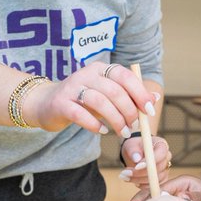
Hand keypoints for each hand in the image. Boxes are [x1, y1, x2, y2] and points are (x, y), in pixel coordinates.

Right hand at [29, 62, 159, 138]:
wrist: (46, 104)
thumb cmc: (82, 101)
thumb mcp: (107, 96)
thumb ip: (129, 96)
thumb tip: (155, 98)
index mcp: (101, 69)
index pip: (125, 76)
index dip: (140, 93)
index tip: (149, 111)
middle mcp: (86, 74)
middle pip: (114, 90)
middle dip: (128, 111)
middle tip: (133, 126)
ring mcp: (72, 88)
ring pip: (99, 102)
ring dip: (115, 120)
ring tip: (121, 132)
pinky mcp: (61, 103)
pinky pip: (80, 114)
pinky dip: (94, 124)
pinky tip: (102, 130)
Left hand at [119, 135, 172, 189]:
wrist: (135, 155)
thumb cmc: (134, 147)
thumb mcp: (131, 145)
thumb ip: (133, 150)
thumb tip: (136, 159)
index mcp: (162, 145)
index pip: (161, 153)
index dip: (150, 161)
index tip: (137, 166)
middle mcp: (166, 157)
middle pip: (158, 168)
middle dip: (141, 172)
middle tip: (125, 173)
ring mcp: (165, 169)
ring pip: (155, 179)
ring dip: (138, 180)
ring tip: (124, 176)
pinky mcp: (161, 179)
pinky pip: (153, 186)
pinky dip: (141, 185)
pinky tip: (131, 180)